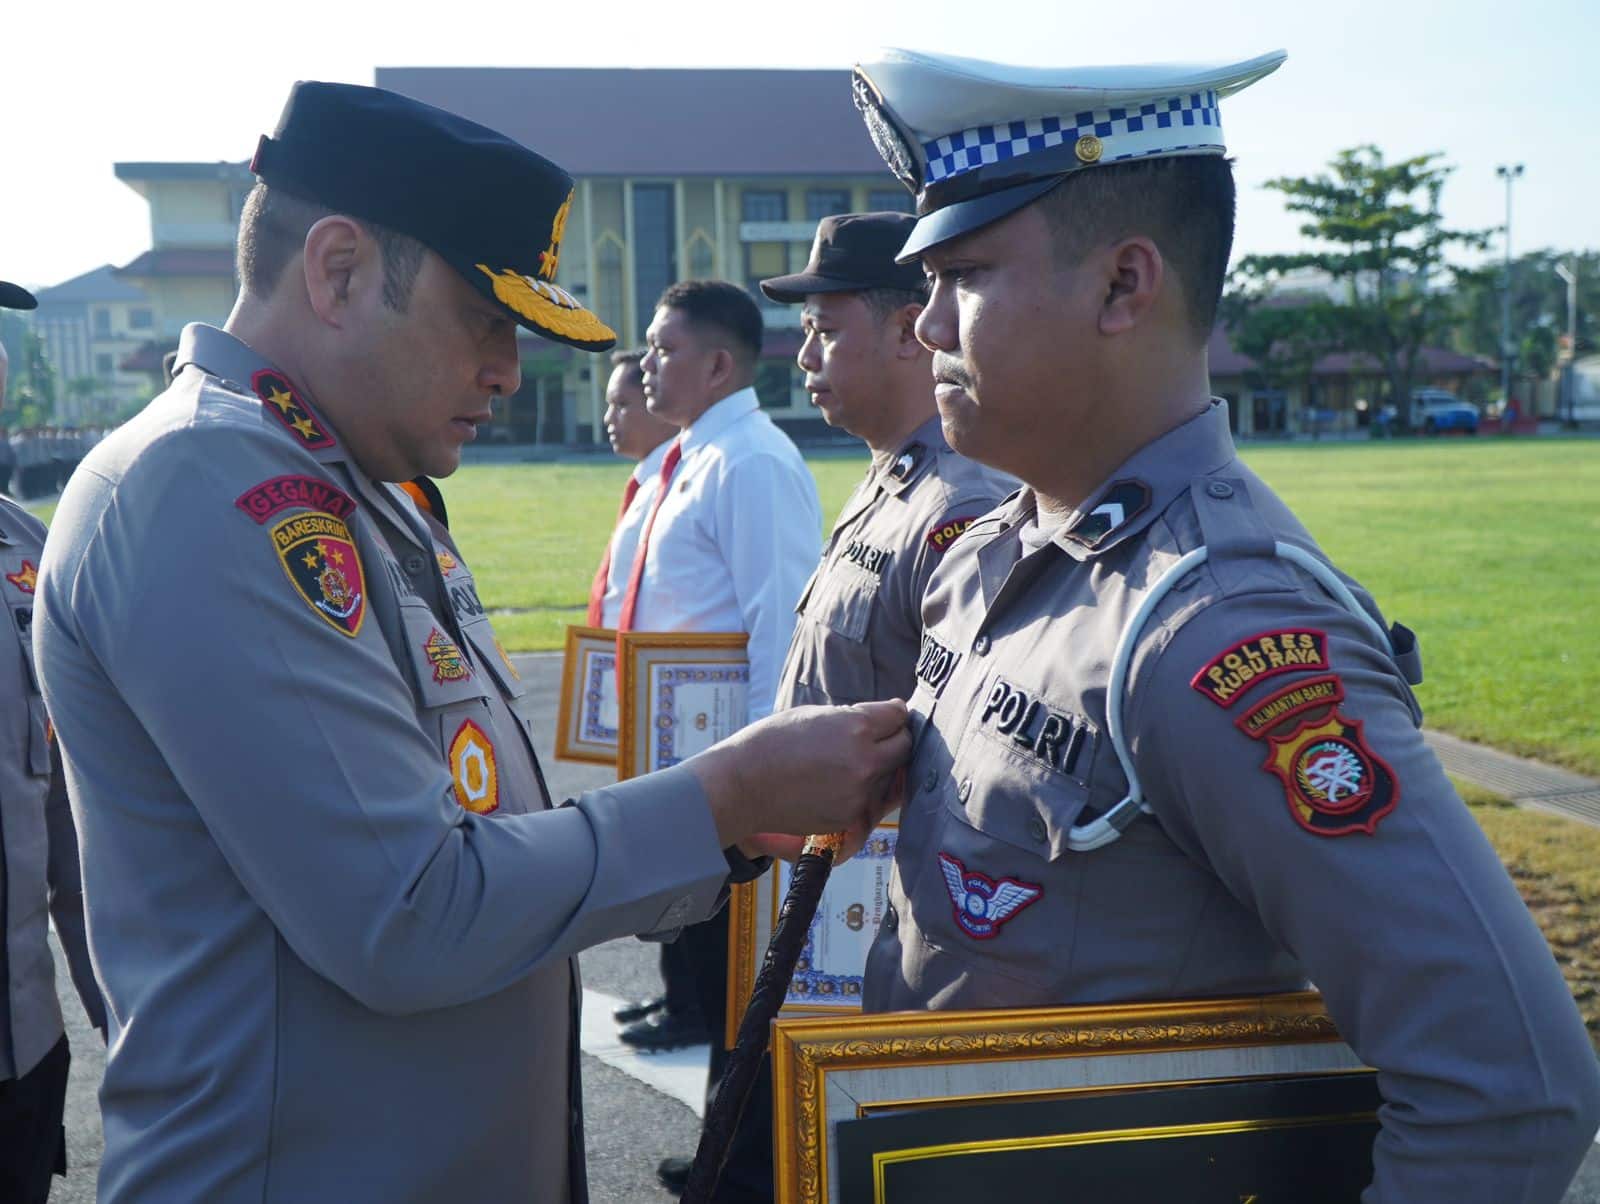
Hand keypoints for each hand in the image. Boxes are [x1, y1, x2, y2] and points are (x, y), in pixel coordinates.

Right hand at [690, 700, 909, 850]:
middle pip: (903, 746)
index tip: (888, 716)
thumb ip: (854, 718)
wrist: (742, 785)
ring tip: (844, 763)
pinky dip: (859, 792)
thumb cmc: (771, 743)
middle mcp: (865, 760)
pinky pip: (869, 800)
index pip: (898, 716)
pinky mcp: (851, 816)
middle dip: (893, 739)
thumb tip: (885, 719)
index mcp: (857, 727)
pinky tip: (833, 784)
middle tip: (875, 738)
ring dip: (877, 768)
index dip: (893, 714)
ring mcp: (860, 792)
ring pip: (888, 775)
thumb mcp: (815, 715)